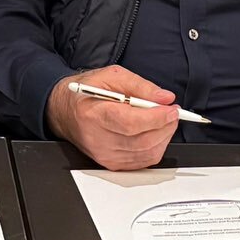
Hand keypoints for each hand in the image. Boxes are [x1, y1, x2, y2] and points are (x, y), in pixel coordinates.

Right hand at [45, 64, 179, 170]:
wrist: (65, 111)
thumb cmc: (86, 92)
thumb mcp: (111, 76)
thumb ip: (140, 85)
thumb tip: (165, 98)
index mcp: (94, 114)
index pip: (130, 123)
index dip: (156, 118)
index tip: (172, 109)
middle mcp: (97, 139)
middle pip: (141, 140)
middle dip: (165, 126)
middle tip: (174, 112)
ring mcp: (104, 155)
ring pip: (146, 153)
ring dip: (163, 137)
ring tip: (165, 121)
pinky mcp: (111, 163)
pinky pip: (143, 161)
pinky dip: (155, 147)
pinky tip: (155, 133)